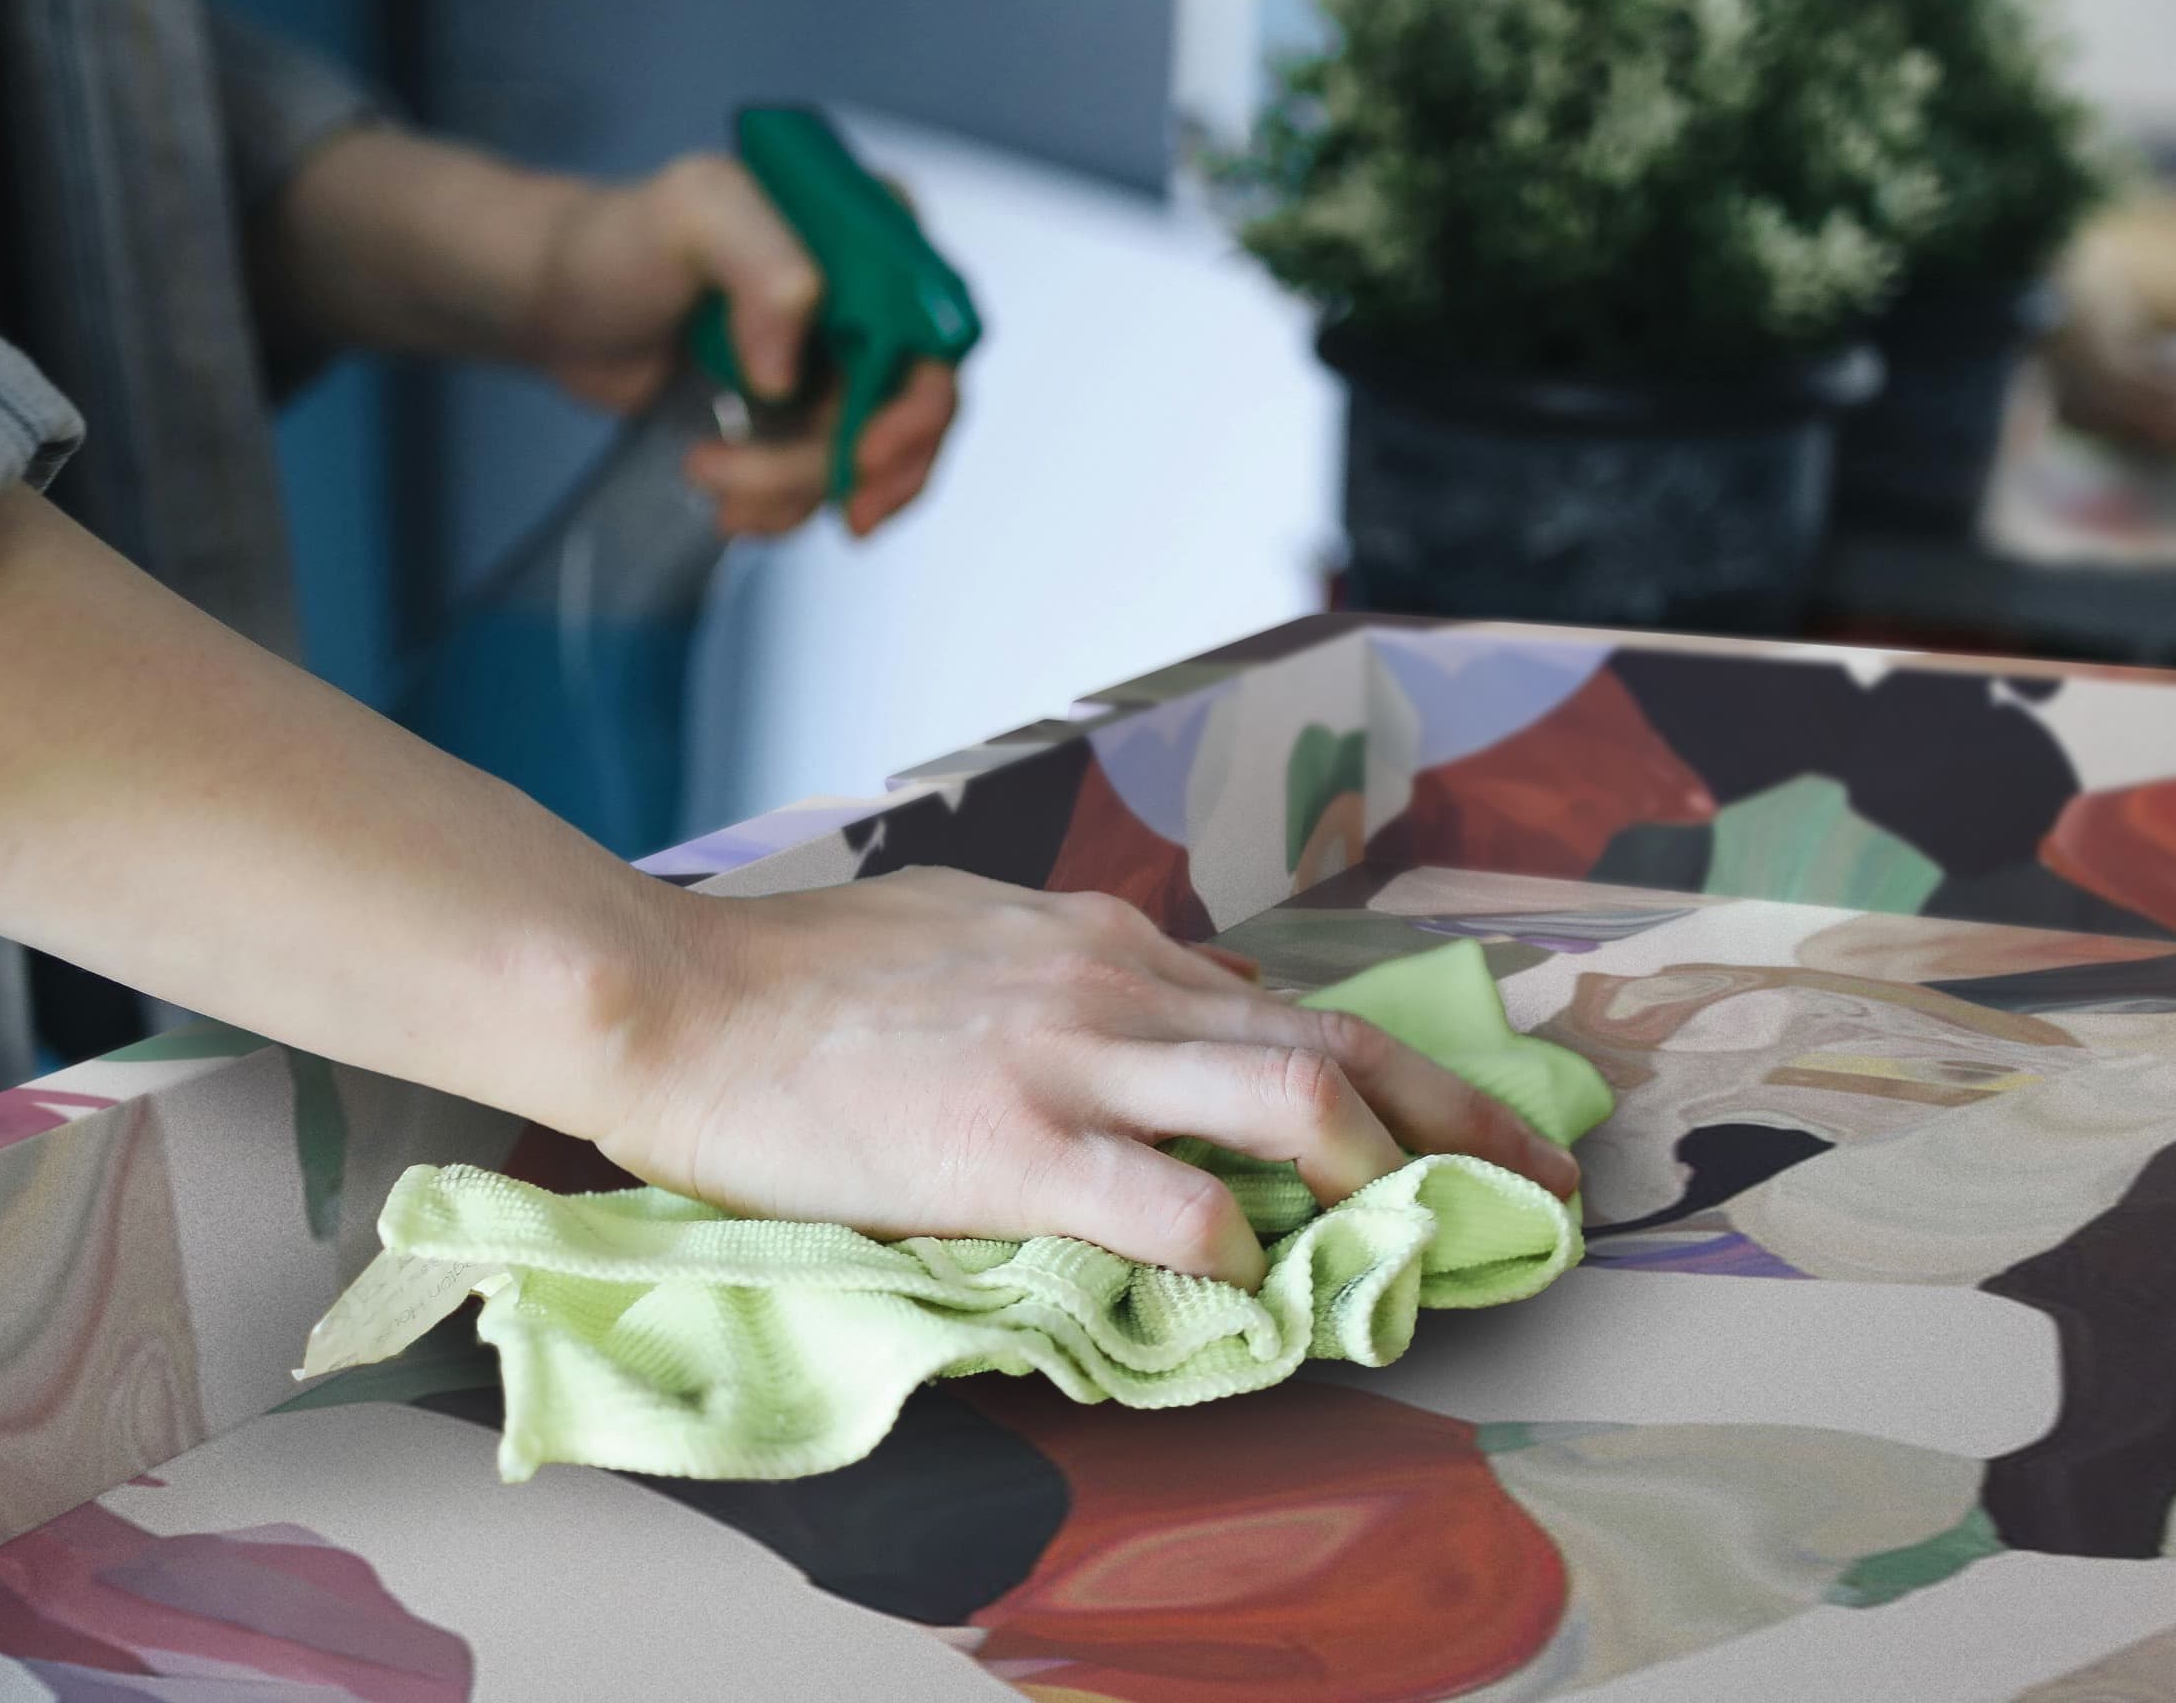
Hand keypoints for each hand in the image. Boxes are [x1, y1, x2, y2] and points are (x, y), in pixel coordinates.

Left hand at [524, 152, 958, 537]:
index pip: (939, 324)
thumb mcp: (692, 215)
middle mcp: (870, 300)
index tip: (866, 451)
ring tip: (711, 477)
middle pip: (924, 405)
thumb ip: (762, 263)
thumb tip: (791, 370)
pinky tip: (726, 498)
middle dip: (880, 471)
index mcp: (869, 232)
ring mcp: (839, 365)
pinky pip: (826, 485)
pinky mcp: (802, 418)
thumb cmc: (620, 239)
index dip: (922, 400)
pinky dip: (781, 508)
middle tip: (840, 510)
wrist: (558, 304)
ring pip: (869, 459)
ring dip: (796, 490)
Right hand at [597, 867, 1580, 1288]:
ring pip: (1289, 1097)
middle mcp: (1108, 982)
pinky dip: (1237, 1249)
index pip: (1277, 1001)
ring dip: (1383, 1171)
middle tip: (1538, 1175)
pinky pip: (1171, 1203)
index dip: (1382, 1068)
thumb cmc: (798, 975)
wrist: (676, 996)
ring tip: (1432, 1235)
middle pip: (1328, 1042)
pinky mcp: (1011, 1145)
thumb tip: (1168, 1000)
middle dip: (1455, 1113)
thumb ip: (1070, 967)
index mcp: (1094, 940)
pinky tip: (1253, 1283)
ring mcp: (1068, 1058)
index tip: (1443, 1118)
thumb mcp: (961, 932)